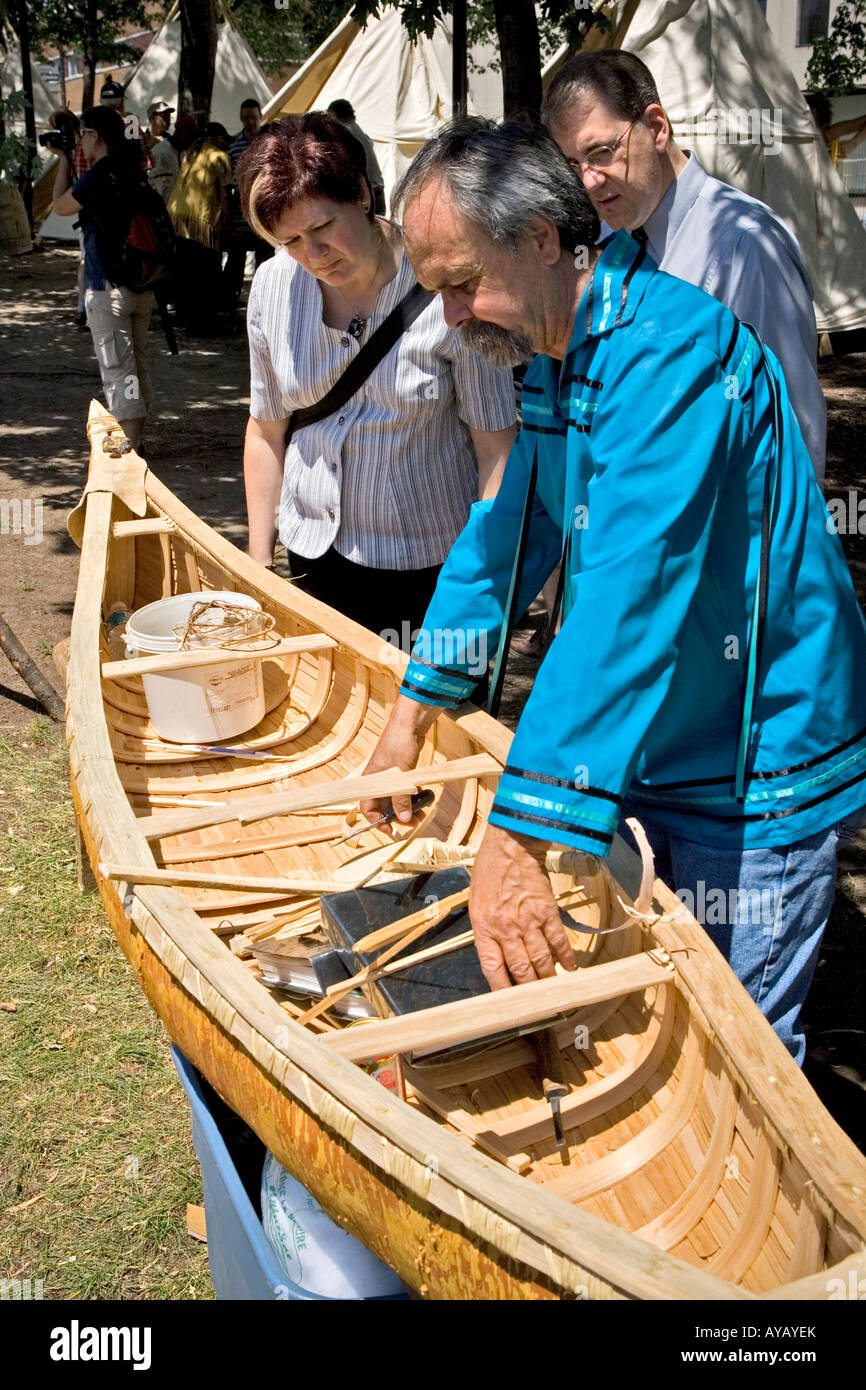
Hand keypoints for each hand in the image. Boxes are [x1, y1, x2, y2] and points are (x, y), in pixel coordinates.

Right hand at [359, 695, 436, 826]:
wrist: (410, 724)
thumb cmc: (399, 743)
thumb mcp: (401, 773)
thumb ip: (401, 797)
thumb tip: (403, 818)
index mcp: (372, 782)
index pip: (367, 808)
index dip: (377, 822)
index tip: (391, 830)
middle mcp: (379, 782)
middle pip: (384, 807)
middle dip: (398, 817)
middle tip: (414, 822)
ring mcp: (391, 778)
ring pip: (397, 801)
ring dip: (408, 809)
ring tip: (422, 814)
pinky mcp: (402, 774)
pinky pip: (405, 792)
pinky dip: (414, 798)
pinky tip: (425, 799)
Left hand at [469, 824, 574, 989]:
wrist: (511, 845)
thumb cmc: (490, 873)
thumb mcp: (477, 904)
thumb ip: (487, 932)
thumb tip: (500, 958)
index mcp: (484, 927)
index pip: (492, 968)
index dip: (501, 990)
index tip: (508, 1004)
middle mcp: (505, 928)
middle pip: (520, 969)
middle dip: (529, 991)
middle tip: (537, 1005)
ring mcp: (528, 920)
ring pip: (541, 960)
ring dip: (548, 978)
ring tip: (553, 991)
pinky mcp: (547, 911)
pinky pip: (558, 940)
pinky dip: (566, 957)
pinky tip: (570, 968)